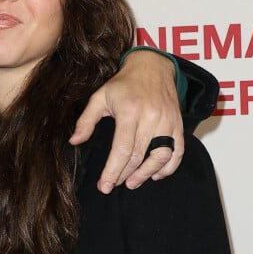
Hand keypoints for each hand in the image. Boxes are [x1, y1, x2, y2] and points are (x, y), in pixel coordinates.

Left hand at [69, 49, 183, 193]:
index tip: (104, 186)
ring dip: (146, 174)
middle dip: (125, 175)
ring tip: (132, 183)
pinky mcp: (178, 124)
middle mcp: (151, 118)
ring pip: (160, 157)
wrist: (152, 67)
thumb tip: (74, 141)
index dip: (112, 171)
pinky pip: (178, 151)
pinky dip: (168, 167)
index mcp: (129, 111)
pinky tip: (155, 174)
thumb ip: (86, 120)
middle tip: (113, 185)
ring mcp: (167, 121)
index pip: (122, 149)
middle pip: (139, 156)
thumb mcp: (100, 97)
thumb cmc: (123, 84)